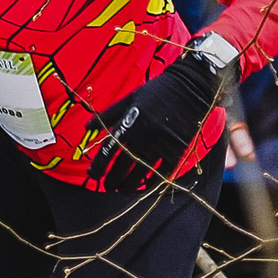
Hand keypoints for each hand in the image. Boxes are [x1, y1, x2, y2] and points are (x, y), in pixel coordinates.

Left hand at [89, 51, 220, 191]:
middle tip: (107, 186)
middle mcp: (143, 136)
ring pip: (140, 172)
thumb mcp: (129, 99)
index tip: (93, 175)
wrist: (189, 88)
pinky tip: (143, 187)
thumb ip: (109, 114)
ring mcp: (160, 145)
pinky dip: (150, 183)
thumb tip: (88, 127)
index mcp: (130, 122)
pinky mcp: (176, 151)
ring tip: (121, 189)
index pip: (108, 149)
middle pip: (122, 165)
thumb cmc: (156, 91)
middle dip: (112, 179)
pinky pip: (161, 173)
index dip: (99, 166)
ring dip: (128, 185)